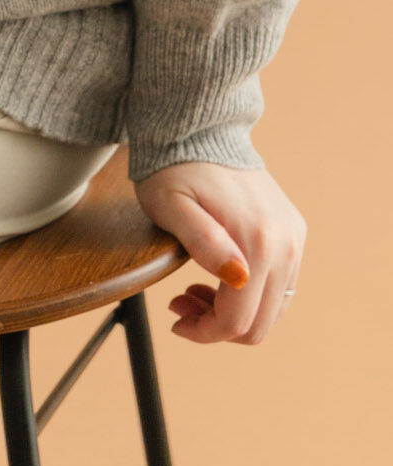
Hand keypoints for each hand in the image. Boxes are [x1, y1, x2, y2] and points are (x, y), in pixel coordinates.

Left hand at [131, 160, 304, 344]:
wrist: (199, 133)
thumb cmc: (174, 170)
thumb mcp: (171, 206)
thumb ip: (202, 241)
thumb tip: (236, 277)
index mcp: (257, 241)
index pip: (239, 319)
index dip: (206, 332)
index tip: (176, 320)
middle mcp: (286, 244)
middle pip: (260, 322)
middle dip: (217, 326)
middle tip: (180, 304)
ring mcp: (294, 239)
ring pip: (271, 308)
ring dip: (233, 312)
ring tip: (193, 292)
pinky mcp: (293, 233)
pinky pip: (278, 285)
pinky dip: (249, 295)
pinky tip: (216, 280)